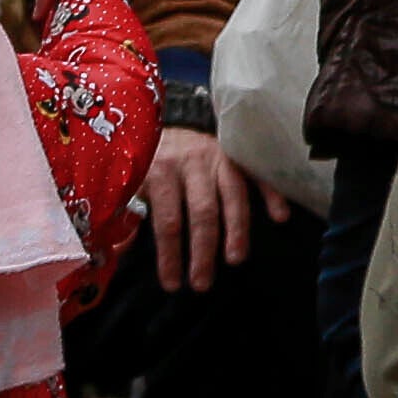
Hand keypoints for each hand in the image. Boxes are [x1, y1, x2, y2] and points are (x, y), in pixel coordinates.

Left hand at [140, 129, 288, 292]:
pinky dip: (271, 193)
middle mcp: (192, 163)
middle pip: (202, 211)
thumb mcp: (130, 183)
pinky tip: (280, 217)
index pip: (168, 221)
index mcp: (160, 171)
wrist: (167, 113)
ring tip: (236, 259)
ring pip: (233, 195)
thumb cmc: (148, 157)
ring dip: (237, 229)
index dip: (170, 255)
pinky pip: (258, 173)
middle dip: (204, 250)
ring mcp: (219, 157)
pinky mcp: (238, 152)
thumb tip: (117, 252)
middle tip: (203, 283)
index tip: (173, 284)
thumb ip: (126, 217)